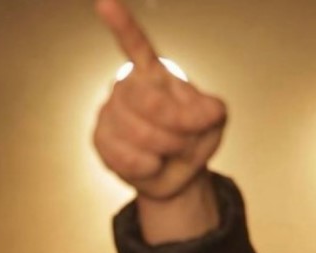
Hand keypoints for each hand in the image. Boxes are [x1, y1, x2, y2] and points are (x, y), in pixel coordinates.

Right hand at [93, 0, 226, 200]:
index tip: (105, 3)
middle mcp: (127, 85)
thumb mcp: (214, 121)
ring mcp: (111, 111)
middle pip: (149, 103)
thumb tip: (201, 112)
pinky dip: (149, 167)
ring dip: (167, 150)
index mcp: (156, 73)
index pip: (137, 47)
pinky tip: (153, 163)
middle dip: (179, 130)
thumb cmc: (194, 138)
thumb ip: (210, 111)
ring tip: (171, 151)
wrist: (178, 172)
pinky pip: (126, 157)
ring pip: (140, 134)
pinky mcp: (101, 138)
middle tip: (188, 140)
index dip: (122, 26)